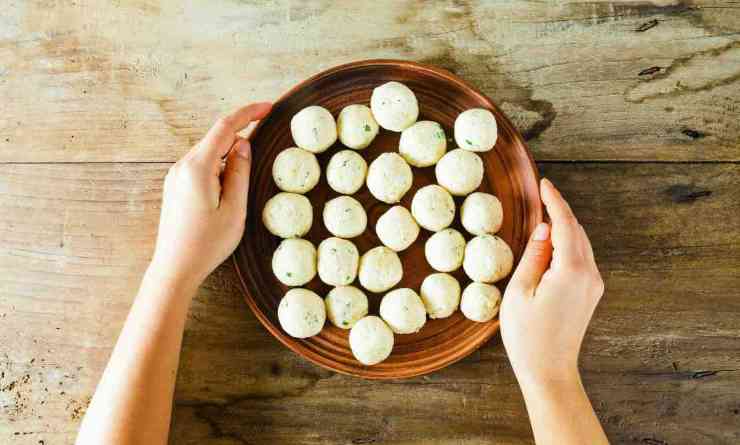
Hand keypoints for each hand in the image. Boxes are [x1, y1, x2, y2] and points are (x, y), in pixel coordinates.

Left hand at [149, 102, 271, 289]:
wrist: (175, 268)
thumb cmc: (207, 244)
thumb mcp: (234, 209)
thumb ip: (240, 173)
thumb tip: (243, 145)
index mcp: (198, 168)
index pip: (225, 128)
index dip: (248, 114)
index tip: (268, 108)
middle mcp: (182, 166)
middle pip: (216, 139)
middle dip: (240, 139)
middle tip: (261, 155)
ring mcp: (175, 176)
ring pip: (209, 153)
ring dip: (229, 158)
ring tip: (240, 188)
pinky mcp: (175, 187)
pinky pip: (200, 166)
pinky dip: (218, 168)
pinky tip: (227, 189)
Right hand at [501, 178, 604, 385]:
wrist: (549, 371)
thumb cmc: (527, 336)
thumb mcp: (520, 291)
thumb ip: (534, 255)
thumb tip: (545, 229)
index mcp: (571, 270)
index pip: (565, 224)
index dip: (554, 201)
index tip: (544, 183)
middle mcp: (589, 274)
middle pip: (576, 230)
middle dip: (560, 210)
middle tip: (541, 195)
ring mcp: (593, 285)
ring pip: (581, 243)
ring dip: (564, 227)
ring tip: (544, 214)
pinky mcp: (590, 294)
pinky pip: (582, 258)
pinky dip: (568, 244)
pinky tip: (553, 242)